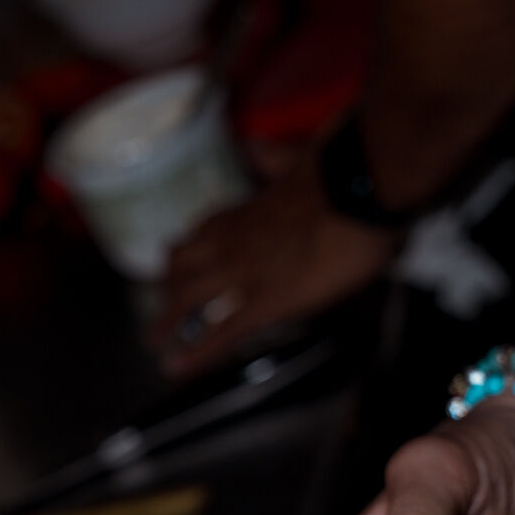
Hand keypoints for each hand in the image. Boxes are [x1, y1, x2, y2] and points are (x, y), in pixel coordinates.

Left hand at [150, 153, 399, 379]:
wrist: (358, 189)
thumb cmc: (342, 173)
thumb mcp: (298, 157)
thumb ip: (275, 158)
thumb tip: (256, 147)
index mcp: (247, 209)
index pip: (206, 230)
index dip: (189, 245)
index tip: (177, 253)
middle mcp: (234, 241)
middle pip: (184, 264)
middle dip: (168, 285)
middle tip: (161, 301)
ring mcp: (244, 273)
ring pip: (189, 298)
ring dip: (168, 321)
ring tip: (155, 340)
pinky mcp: (264, 303)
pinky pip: (221, 333)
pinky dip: (196, 354)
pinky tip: (178, 368)